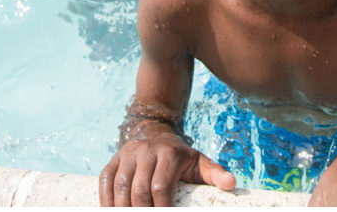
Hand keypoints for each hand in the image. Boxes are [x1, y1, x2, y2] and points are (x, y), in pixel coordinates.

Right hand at [99, 122, 235, 205]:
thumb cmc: (180, 156)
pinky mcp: (114, 159)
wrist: (155, 133)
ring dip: (122, 209)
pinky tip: (111, 211)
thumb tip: (231, 184)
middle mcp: (146, 151)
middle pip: (139, 190)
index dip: (161, 208)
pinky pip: (105, 180)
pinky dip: (105, 200)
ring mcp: (128, 154)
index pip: (161, 186)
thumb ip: (215, 173)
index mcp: (170, 154)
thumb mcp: (199, 162)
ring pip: (120, 187)